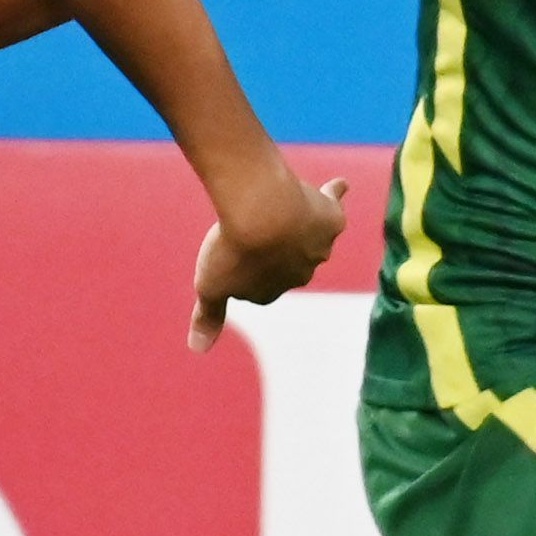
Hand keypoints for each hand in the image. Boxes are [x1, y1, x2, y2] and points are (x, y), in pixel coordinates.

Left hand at [187, 171, 350, 352]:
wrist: (262, 212)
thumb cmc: (233, 249)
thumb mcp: (210, 286)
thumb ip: (208, 315)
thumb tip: (198, 349)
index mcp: (271, 290)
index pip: (262, 285)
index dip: (250, 268)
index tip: (240, 253)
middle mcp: (301, 272)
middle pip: (292, 260)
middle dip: (281, 248)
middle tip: (266, 229)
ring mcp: (319, 245)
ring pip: (314, 235)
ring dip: (306, 224)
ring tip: (296, 204)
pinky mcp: (332, 219)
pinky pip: (334, 204)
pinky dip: (334, 195)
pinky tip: (338, 186)